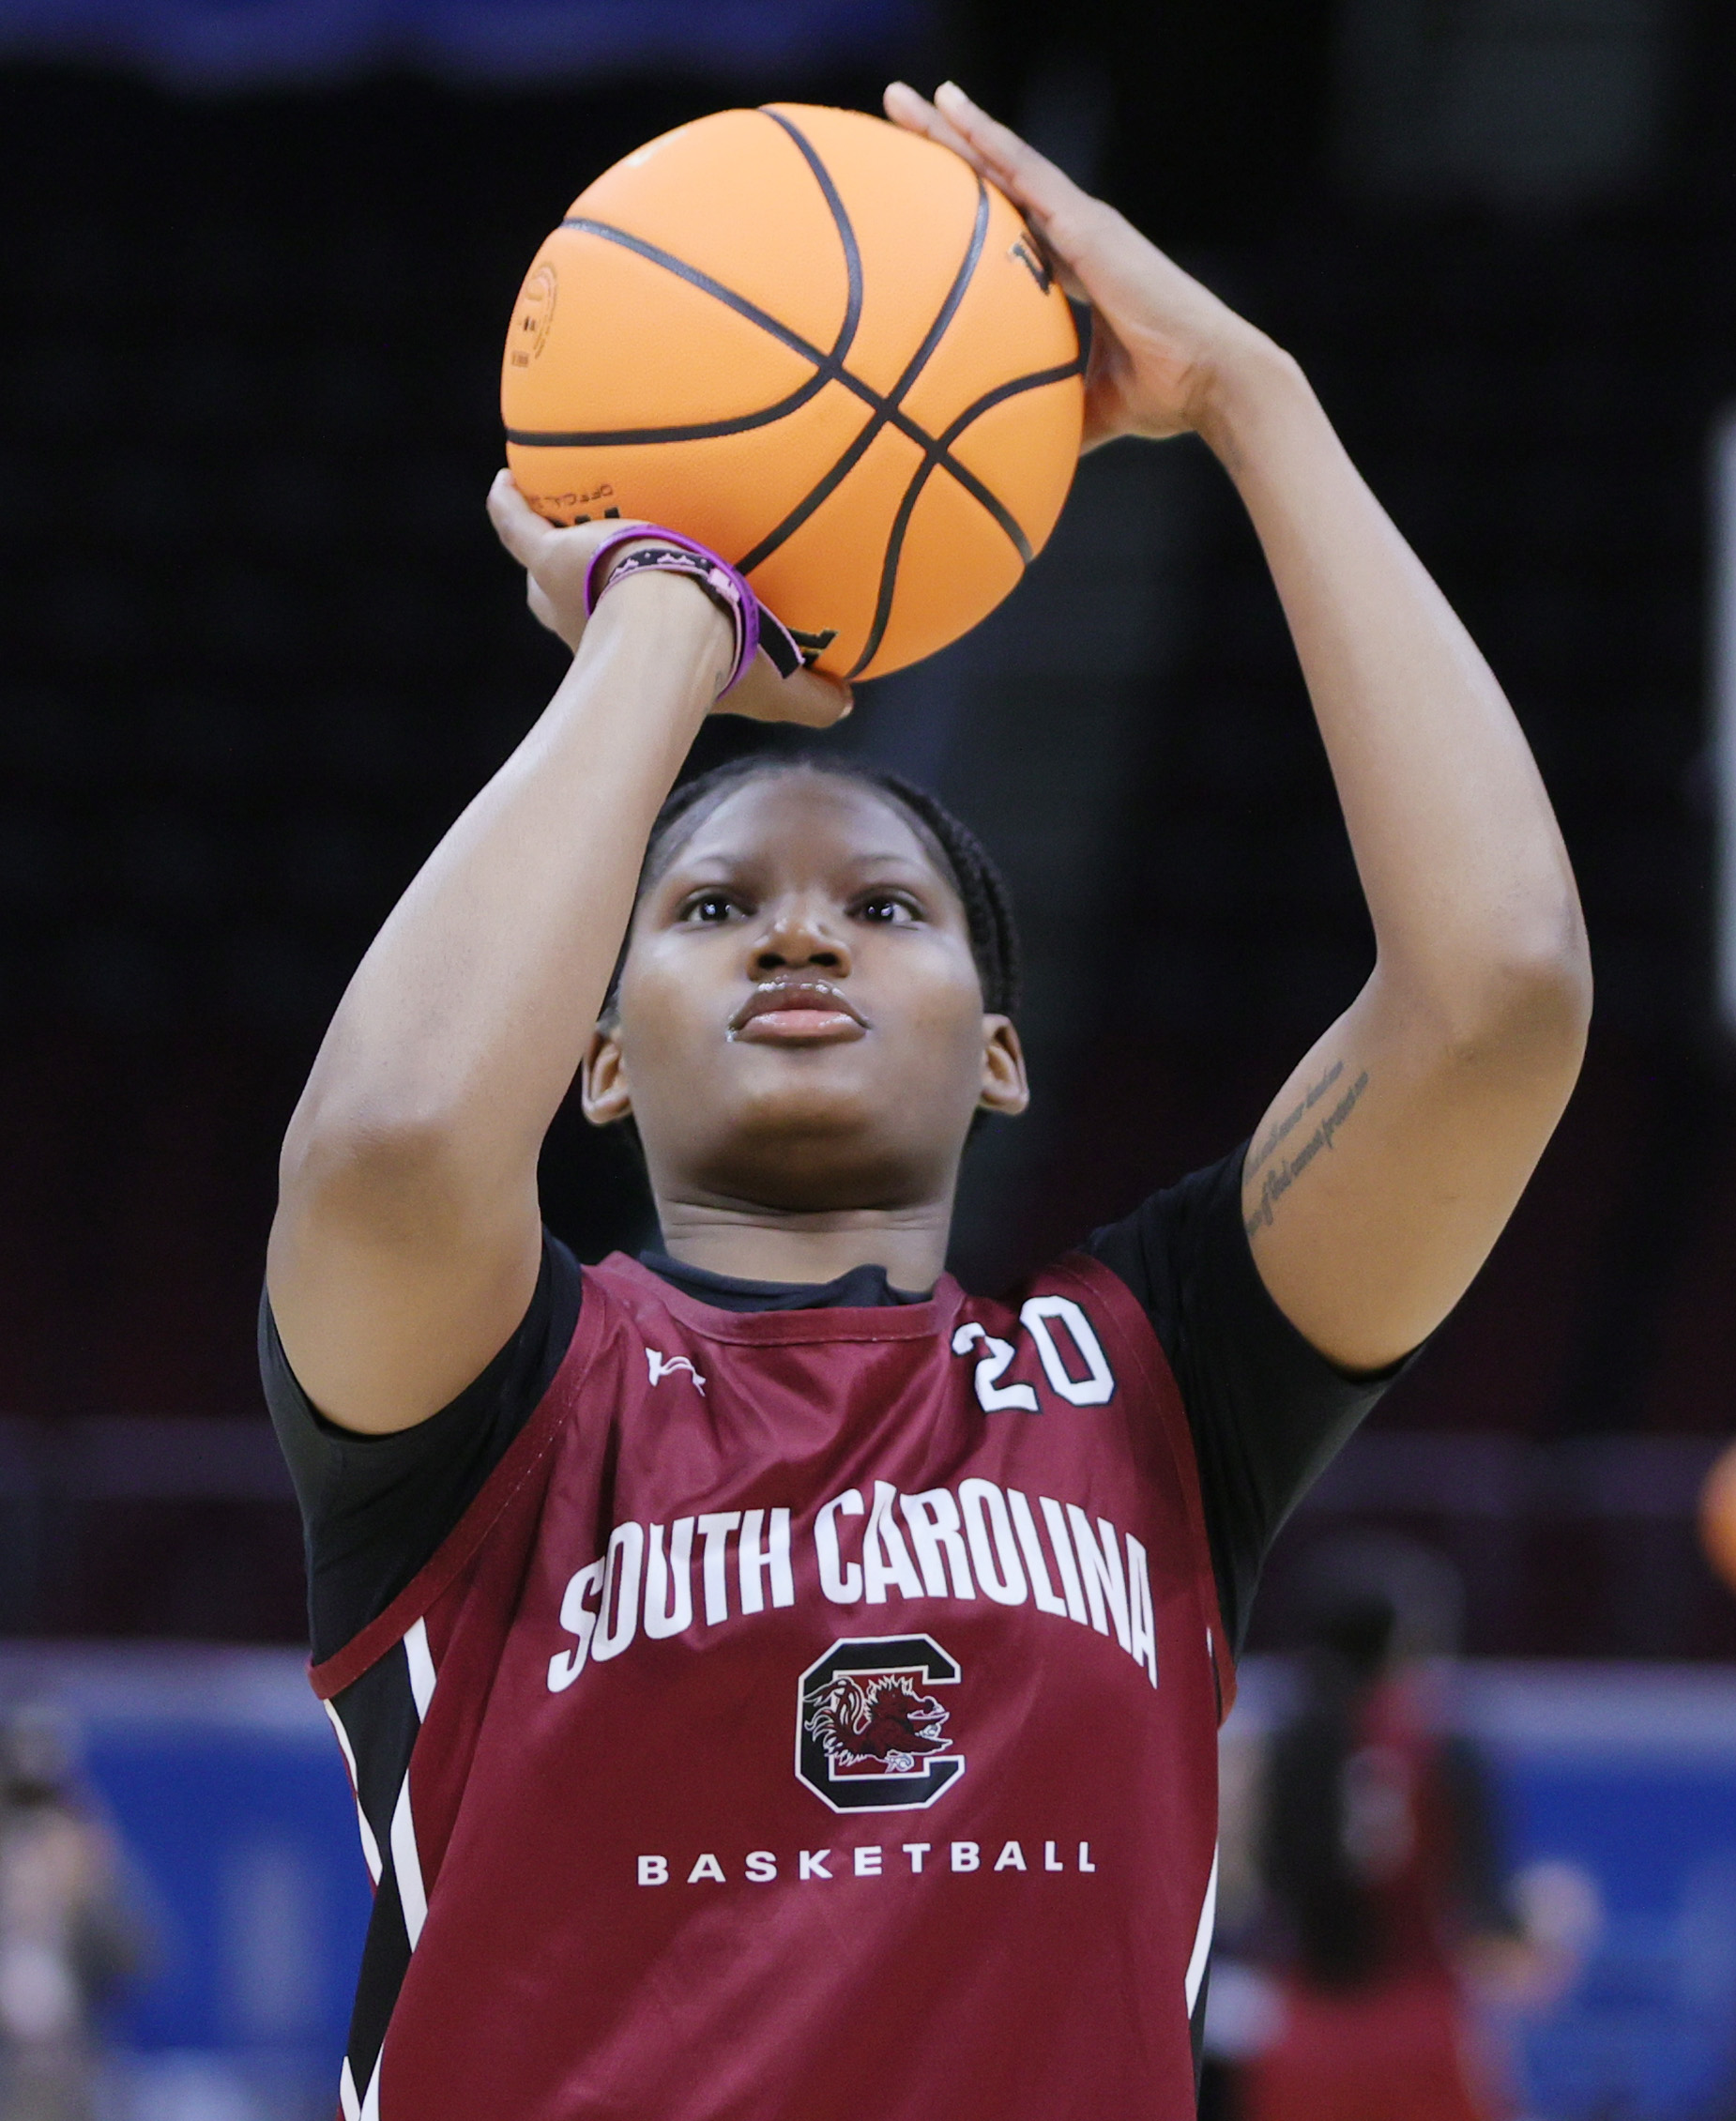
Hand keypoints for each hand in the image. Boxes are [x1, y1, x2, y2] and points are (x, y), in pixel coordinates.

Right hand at [485, 471, 851, 727]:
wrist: (670, 631)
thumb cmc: (717, 663)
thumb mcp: (774, 687)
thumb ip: (812, 697)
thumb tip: (848, 704)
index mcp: (638, 653)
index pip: (633, 643)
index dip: (638, 632)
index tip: (645, 616)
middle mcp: (588, 628)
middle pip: (571, 607)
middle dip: (583, 589)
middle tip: (601, 562)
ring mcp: (562, 588)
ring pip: (546, 564)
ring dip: (551, 540)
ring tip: (554, 509)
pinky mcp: (547, 556)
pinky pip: (515, 523)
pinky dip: (509, 504)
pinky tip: (510, 478)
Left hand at [884, 81, 1281, 450]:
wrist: (1213, 381)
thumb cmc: (1166, 394)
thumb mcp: (1092, 408)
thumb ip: (1053, 415)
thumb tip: (1014, 456)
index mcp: (1076, 268)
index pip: (1009, 224)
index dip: (968, 199)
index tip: (920, 181)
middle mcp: (1077, 235)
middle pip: (997, 182)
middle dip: (946, 147)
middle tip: (894, 111)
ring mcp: (1084, 224)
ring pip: (1005, 163)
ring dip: (954, 129)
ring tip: (902, 98)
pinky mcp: (1090, 227)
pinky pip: (1027, 173)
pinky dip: (989, 142)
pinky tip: (954, 113)